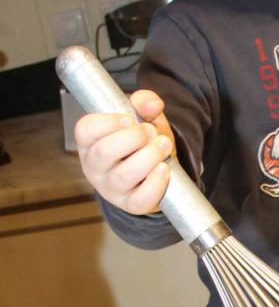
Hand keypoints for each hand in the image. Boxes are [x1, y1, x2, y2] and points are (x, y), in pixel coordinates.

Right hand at [74, 90, 175, 213]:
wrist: (157, 167)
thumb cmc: (142, 141)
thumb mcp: (142, 116)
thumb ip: (145, 102)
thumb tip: (151, 105)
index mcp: (90, 141)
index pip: (85, 129)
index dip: (109, 121)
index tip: (129, 119)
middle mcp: (94, 167)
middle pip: (104, 152)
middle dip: (134, 138)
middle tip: (150, 133)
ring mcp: (110, 188)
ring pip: (124, 175)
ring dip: (150, 156)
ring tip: (163, 146)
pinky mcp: (130, 204)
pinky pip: (141, 199)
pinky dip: (157, 182)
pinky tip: (164, 168)